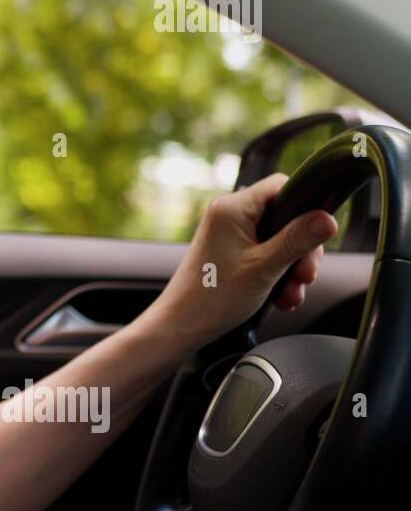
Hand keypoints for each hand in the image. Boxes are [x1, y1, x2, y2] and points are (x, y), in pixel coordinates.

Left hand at [148, 172, 338, 351]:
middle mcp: (229, 215)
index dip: (305, 206)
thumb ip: (298, 240)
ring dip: (291, 269)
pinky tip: (282, 298)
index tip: (318, 235)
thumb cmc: (213, 297)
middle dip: (301, 250)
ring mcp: (229, 234)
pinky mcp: (231, 253)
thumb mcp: (264, 267)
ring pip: (278, 241)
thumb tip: (329, 218)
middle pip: (284, 217)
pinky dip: (277, 275)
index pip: (280, 185)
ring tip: (291, 295)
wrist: (182, 325)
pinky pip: (265, 255)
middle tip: (305, 276)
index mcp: (232, 208)